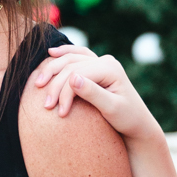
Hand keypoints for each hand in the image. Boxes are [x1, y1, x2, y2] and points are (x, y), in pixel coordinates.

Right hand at [37, 49, 158, 142]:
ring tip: (38, 84)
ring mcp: (101, 62)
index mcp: (110, 68)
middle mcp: (106, 61)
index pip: (78, 74)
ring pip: (70, 59)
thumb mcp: (112, 109)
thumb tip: (72, 78)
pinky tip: (50, 53)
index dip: (64, 92)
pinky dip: (63, 54)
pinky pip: (76, 55)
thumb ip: (93, 94)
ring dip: (52, 69)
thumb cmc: (127, 119)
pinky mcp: (97, 67)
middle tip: (45, 106)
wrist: (138, 123)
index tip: (59, 113)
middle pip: (71, 66)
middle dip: (55, 85)